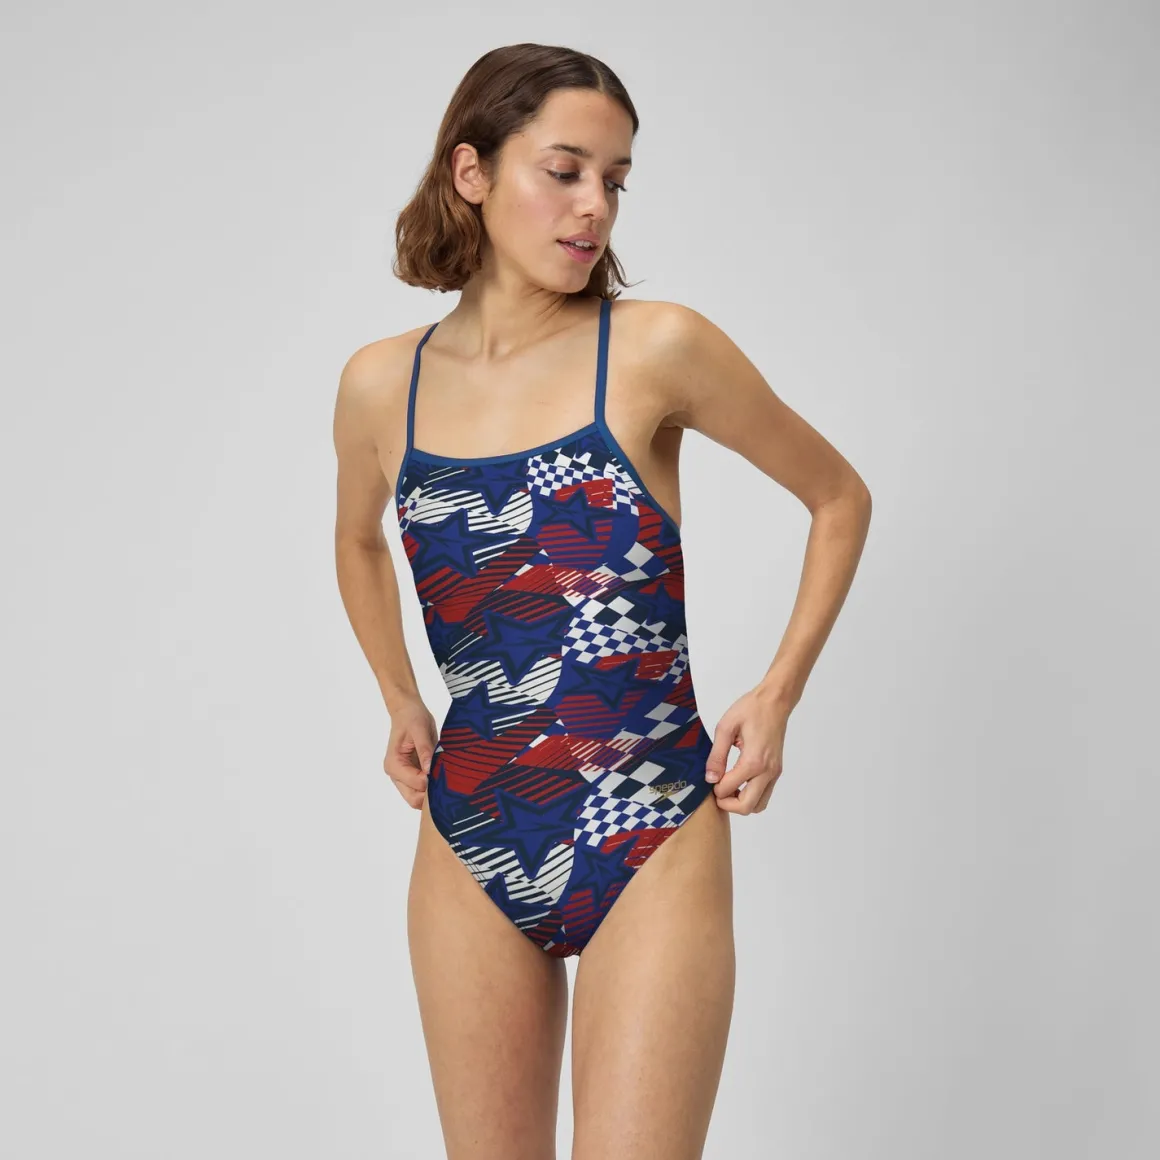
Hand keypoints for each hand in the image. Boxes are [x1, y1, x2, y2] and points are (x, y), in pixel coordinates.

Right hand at [384, 698, 437, 809]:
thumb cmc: (412, 717)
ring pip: (419, 798)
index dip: (433, 781)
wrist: (408, 710)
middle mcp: (396, 774)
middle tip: (450, 781)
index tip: (448, 772)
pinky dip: (434, 787)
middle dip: (432, 794)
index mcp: (394, 764)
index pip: (415, 784)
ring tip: (448, 778)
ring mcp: (404, 777)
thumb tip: (430, 770)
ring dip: (433, 793)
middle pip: (414, 799)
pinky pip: (423, 789)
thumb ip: (425, 750)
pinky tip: (445, 777)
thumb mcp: (420, 729)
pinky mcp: (413, 775)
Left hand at [703, 684, 790, 814]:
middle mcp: (767, 771)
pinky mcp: (776, 771)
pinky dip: (751, 795)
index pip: (729, 789)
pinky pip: (764, 794)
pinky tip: (739, 781)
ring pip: (759, 805)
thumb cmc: (751, 709)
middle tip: (717, 789)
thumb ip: (717, 755)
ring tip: (729, 786)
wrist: (775, 702)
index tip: (709, 777)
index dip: (715, 788)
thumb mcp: (726, 727)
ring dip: (741, 802)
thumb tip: (710, 778)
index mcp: (753, 761)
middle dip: (728, 804)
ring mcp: (774, 773)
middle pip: (747, 807)